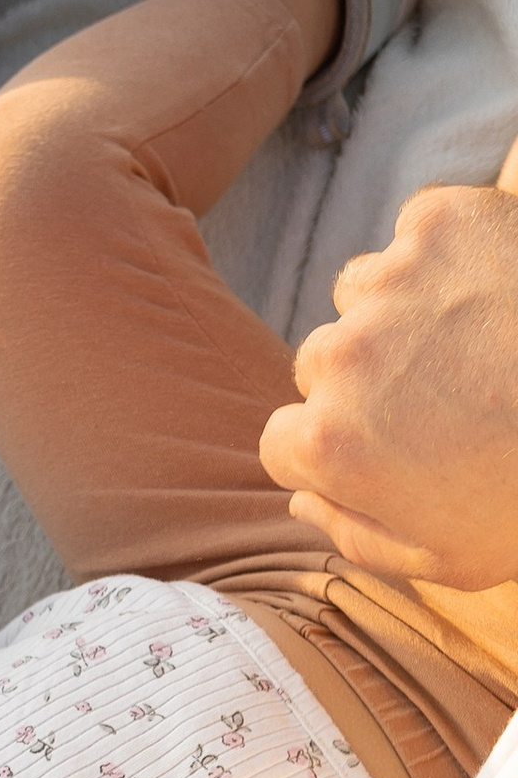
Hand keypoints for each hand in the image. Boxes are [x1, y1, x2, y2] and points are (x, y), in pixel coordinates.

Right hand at [259, 180, 517, 590]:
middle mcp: (343, 355)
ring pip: (365, 292)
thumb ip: (354, 534)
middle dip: (368, 378)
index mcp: (330, 444)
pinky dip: (446, 253)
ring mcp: (394, 280)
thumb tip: (303, 498)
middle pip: (321, 362)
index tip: (385, 446)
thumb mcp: (444, 559)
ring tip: (473, 337)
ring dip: (402, 311)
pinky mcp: (444, 219)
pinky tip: (495, 290)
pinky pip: (416, 231)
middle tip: (444, 393)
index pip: (283, 438)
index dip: (333, 447)